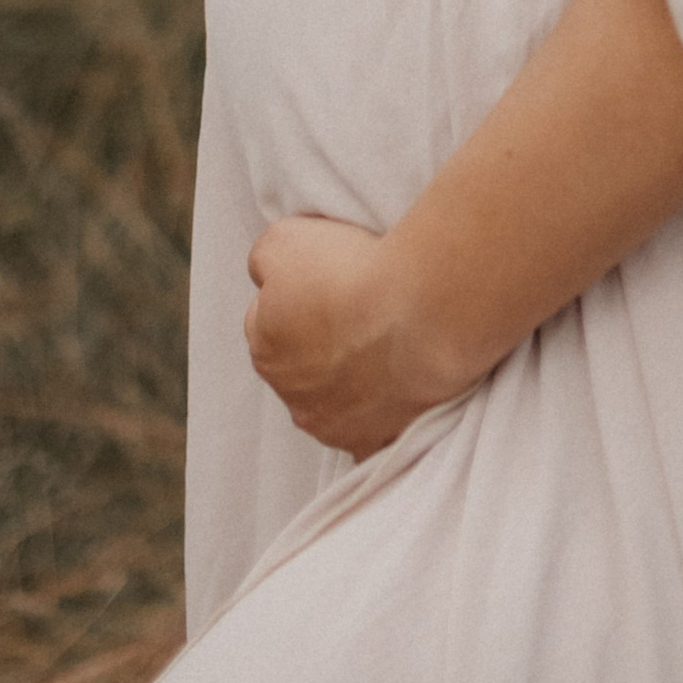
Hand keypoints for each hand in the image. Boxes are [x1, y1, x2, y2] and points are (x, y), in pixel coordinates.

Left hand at [244, 214, 478, 457]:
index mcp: (265, 347)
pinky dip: (378, 420)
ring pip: (334, 401)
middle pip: (301, 366)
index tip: (331, 285)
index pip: (269, 321)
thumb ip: (264, 262)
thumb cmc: (354, 273)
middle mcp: (291, 395)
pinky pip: (368, 436)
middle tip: (360, 315)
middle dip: (323, 345)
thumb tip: (267, 276)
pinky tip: (395, 395)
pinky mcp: (371, 443)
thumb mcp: (283, 239)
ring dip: (351, 381)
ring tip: (387, 347)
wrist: (418, 314)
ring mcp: (332, 426)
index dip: (300, 299)